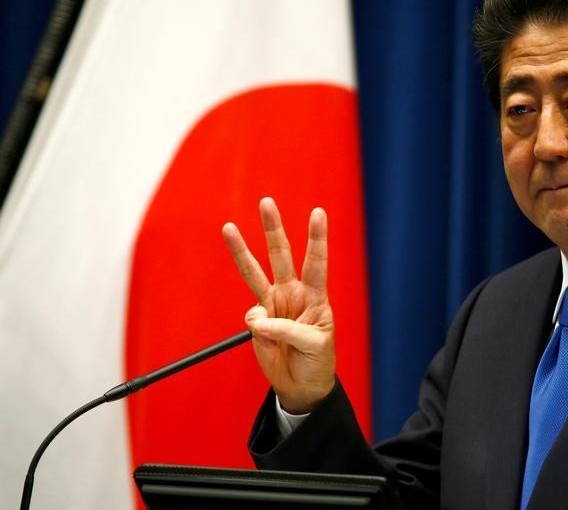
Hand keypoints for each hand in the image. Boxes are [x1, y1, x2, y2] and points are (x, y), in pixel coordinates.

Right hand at [222, 197, 334, 413]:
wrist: (301, 385)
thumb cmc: (317, 362)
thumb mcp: (314, 345)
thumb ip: (288, 329)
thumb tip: (258, 319)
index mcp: (316, 296)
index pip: (316, 262)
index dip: (316, 238)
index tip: (317, 212)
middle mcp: (294, 293)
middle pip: (281, 255)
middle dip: (273, 228)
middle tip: (266, 202)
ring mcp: (274, 304)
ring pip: (254, 272)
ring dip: (241, 250)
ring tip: (229, 227)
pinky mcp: (259, 320)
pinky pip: (252, 315)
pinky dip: (257, 326)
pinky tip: (267, 338)